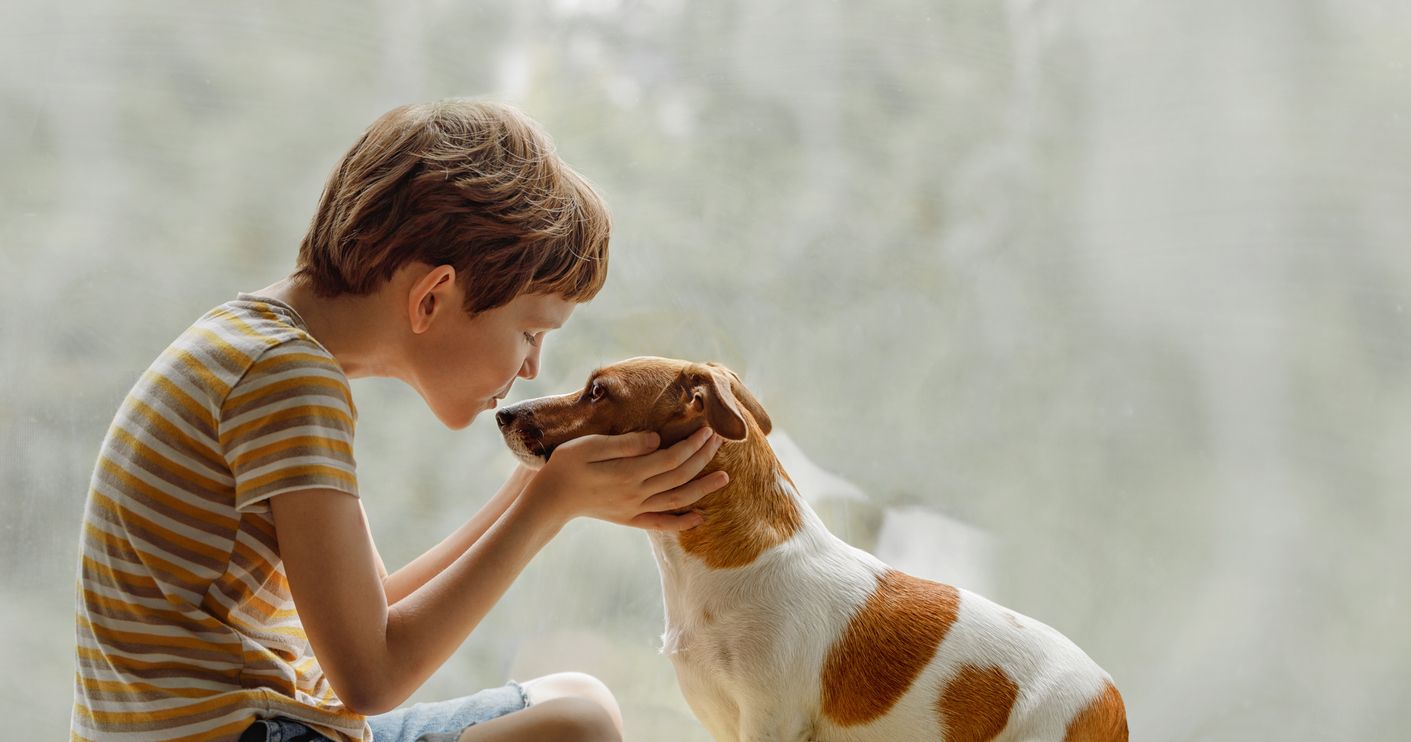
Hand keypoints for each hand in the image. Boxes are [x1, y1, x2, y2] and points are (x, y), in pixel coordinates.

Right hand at [522, 426, 728, 531]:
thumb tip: (656, 439)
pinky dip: (682, 523)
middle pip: (679, 475)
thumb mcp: (588, 445)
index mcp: (629, 472)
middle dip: (703, 457)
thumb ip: (624, 443)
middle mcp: (636, 493)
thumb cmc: (565, 465)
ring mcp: (634, 509)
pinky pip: (661, 524)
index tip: (708, 429)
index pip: (671, 457)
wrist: (549, 500)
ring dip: (703, 488)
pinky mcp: (629, 519)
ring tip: (724, 477)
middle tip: (720, 441)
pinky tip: (699, 519)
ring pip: (677, 500)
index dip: (693, 444)